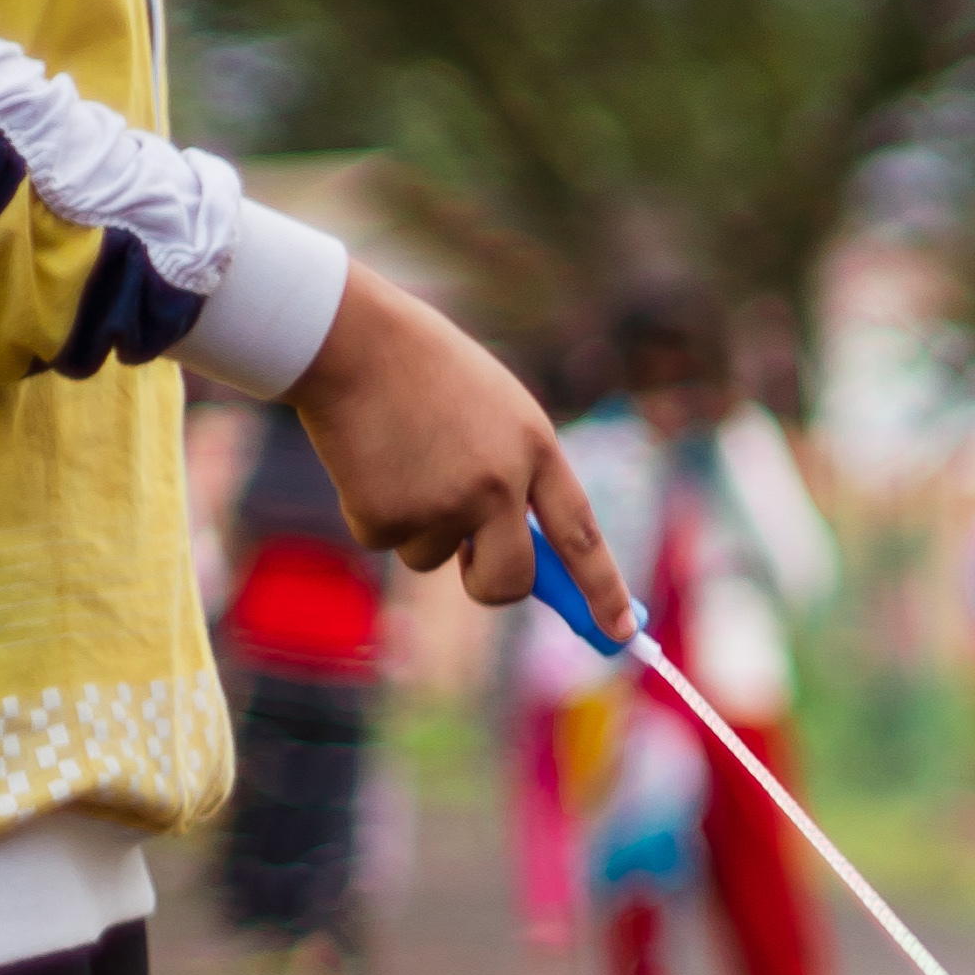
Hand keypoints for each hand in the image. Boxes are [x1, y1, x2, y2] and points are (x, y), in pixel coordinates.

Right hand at [289, 270, 620, 632]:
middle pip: (509, 582)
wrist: (351, 340)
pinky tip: (369, 460)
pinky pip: (387, 541)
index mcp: (535, 450)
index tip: (624, 633)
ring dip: (418, 523)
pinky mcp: (386, 517)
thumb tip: (518, 560)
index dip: (604, 590)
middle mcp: (498, 485)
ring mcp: (443, 504)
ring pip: (435, 559)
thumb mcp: (497, 411)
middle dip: (490, 585)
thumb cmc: (427, 370)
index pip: (582, 536)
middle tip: (471, 561)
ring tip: (402, 455)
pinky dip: (374, 511)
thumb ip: (516, 477)